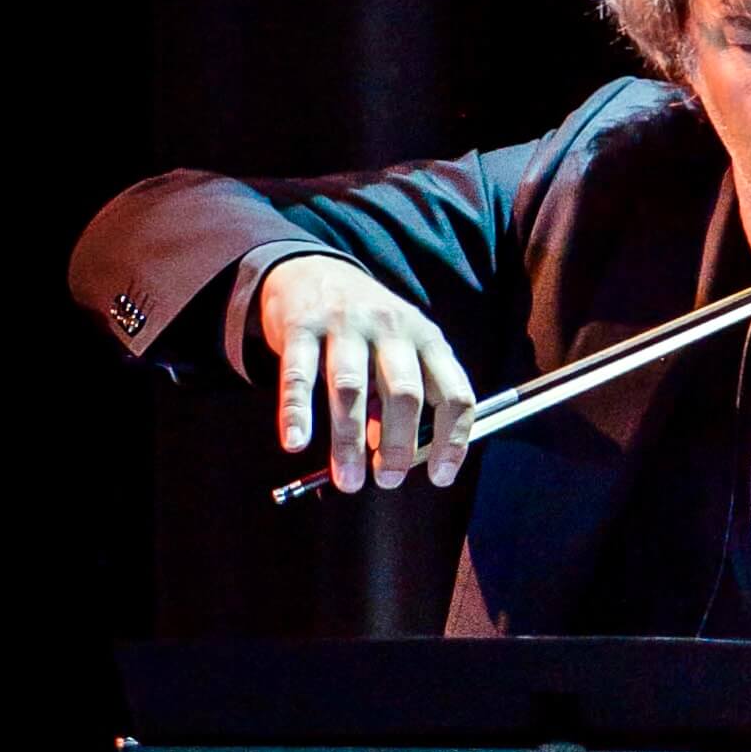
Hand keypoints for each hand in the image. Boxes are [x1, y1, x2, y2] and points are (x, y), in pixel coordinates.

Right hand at [260, 255, 476, 492]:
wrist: (313, 271)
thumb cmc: (367, 330)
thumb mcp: (400, 352)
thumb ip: (406, 399)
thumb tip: (400, 459)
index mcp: (428, 339)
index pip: (454, 393)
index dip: (452, 439)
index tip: (441, 477)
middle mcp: (391, 328)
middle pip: (404, 393)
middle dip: (399, 445)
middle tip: (389, 481)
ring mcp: (345, 324)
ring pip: (351, 389)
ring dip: (349, 441)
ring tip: (348, 480)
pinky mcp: (300, 326)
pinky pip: (298, 376)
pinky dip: (297, 413)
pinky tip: (296, 443)